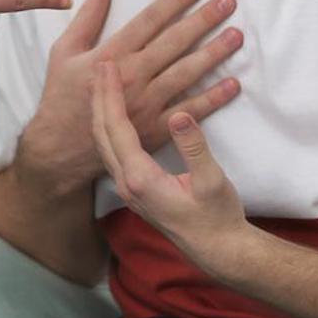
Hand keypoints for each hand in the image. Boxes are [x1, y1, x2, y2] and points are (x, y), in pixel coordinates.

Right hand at [19, 0, 243, 195]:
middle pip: (174, 42)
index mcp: (111, 55)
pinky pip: (189, 111)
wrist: (61, 148)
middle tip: (228, 2)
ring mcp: (146, 104)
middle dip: (202, 19)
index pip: (150, 20)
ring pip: (186, 73)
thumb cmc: (62, 95)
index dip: (176, 0)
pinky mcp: (155, 129)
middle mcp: (132, 77)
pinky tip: (234, 84)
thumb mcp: (64, 51)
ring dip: (214, 53)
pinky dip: (213, 98)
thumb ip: (87, 17)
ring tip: (237, 35)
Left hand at [92, 60, 251, 274]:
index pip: (117, 127)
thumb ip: (194, 148)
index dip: (110, 94)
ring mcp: (128, 188)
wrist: (218, 251)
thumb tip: (179, 115)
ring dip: (102, 111)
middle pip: (102, 132)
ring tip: (102, 84)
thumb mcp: (212, 181)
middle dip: (99, 97)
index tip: (108, 66)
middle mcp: (126, 183)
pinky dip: (110, 126)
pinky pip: (113, 151)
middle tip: (100, 66)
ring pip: (105, 142)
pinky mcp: (135, 189)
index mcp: (140, 178)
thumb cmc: (218, 218)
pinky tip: (115, 115)